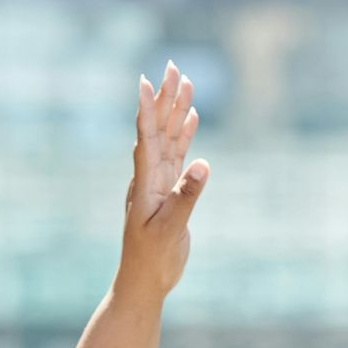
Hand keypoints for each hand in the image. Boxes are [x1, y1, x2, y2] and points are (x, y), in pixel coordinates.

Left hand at [118, 62, 207, 302]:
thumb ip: (186, 196)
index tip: (146, 80)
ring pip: (168, 138)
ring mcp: (159, 182)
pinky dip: (184, 135)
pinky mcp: (169, 191)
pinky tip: (192, 118)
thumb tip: (203, 163)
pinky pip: (177, 155)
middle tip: (174, 67)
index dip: (146, 109)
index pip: (145, 137)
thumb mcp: (170, 230)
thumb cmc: (152, 260)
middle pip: (158, 128)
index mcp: (145, 183)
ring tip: (185, 82)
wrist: (144, 281)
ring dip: (176, 111)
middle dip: (166, 98)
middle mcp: (149, 177)